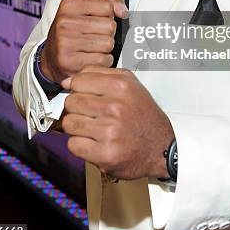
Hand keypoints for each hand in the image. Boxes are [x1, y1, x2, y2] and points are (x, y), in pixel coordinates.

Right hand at [40, 0, 127, 83]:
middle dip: (107, 33)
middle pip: (110, 26)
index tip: (98, 20)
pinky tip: (90, 58)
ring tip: (92, 48)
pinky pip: (103, 60)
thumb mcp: (87, 10)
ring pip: (108, 44)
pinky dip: (102, 61)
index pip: (107, 5)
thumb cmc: (72, 32)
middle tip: (94, 36)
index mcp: (70, 5)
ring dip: (105, 49)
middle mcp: (64, 22)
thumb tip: (123, 11)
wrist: (51, 57)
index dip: (108, 15)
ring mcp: (64, 42)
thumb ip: (110, 2)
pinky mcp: (68, 62)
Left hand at [61, 65, 174, 179]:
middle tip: (90, 114)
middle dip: (77, 108)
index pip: (78, 80)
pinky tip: (93, 142)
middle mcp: (115, 107)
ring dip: (77, 127)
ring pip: (69, 123)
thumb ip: (98, 75)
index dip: (78, 88)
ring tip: (92, 128)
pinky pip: (73, 145)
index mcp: (121, 86)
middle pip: (71, 102)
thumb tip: (67, 81)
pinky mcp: (105, 154)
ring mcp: (109, 131)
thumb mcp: (129, 84)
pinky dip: (80, 145)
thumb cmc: (143, 116)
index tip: (85, 95)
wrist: (161, 147)